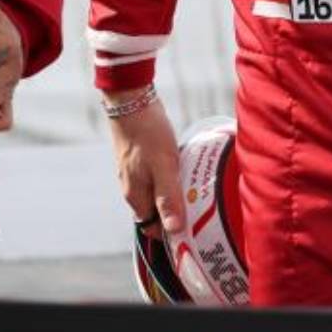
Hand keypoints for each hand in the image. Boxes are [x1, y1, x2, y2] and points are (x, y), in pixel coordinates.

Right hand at [106, 91, 183, 235]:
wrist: (130, 99)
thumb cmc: (148, 133)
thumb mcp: (163, 166)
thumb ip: (167, 198)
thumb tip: (174, 230)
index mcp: (135, 195)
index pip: (152, 227)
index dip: (171, 232)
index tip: (194, 229)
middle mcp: (132, 187)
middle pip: (155, 212)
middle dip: (175, 213)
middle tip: (201, 207)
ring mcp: (134, 172)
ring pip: (155, 193)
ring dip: (174, 194)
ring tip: (196, 189)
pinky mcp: (139, 159)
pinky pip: (155, 178)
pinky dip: (169, 178)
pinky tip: (183, 169)